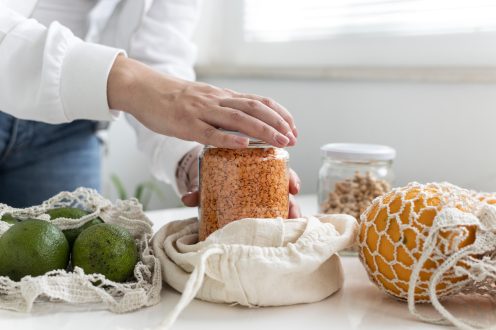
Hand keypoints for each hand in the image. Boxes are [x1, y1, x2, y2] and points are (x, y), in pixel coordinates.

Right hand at [108, 56, 296, 147]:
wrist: (145, 89)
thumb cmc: (174, 99)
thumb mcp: (205, 100)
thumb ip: (223, 110)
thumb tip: (242, 126)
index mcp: (223, 96)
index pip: (258, 102)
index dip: (279, 114)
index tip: (293, 127)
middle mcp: (217, 101)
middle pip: (254, 109)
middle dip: (278, 123)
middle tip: (293, 138)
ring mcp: (202, 111)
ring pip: (238, 119)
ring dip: (262, 130)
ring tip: (280, 141)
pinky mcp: (186, 124)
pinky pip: (210, 132)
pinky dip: (229, 139)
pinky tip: (244, 145)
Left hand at [181, 168, 301, 218]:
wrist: (200, 178)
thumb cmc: (211, 173)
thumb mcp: (205, 177)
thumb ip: (198, 189)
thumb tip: (187, 199)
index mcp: (255, 167)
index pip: (279, 170)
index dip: (290, 178)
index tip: (294, 188)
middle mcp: (263, 182)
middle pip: (284, 190)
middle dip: (292, 202)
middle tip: (293, 212)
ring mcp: (261, 197)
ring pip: (280, 204)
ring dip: (288, 215)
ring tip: (289, 226)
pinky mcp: (255, 209)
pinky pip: (269, 215)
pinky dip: (275, 222)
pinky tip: (280, 232)